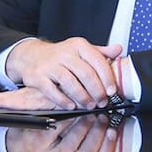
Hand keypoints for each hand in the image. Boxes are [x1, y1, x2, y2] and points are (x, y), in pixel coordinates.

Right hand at [5, 37, 123, 109]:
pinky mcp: (38, 77)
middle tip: (102, 102)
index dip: (107, 78)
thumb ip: (100, 52)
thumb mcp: (81, 50)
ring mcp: (50, 65)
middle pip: (85, 74)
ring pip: (70, 83)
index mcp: (78, 45)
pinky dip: (63, 101)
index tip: (112, 91)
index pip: (97, 61)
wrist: (31, 55)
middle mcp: (64, 53)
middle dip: (97, 91)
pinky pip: (52, 91)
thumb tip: (119, 50)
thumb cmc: (60, 56)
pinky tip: (71, 105)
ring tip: (89, 105)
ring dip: (83, 97)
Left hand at [6, 115, 125, 151]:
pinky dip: (67, 118)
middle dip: (98, 133)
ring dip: (84, 125)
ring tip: (91, 112)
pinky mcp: (38, 143)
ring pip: (73, 141)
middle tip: (103, 117)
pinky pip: (57, 129)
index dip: (108, 148)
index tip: (113, 131)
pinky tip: (73, 110)